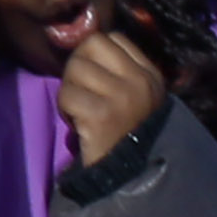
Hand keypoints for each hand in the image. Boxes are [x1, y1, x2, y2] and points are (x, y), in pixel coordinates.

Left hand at [55, 20, 167, 165]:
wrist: (129, 179)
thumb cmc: (125, 136)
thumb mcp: (133, 97)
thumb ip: (117, 69)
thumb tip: (84, 39)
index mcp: (151, 75)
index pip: (113, 38)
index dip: (94, 55)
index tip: (94, 80)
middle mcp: (141, 81)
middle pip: (91, 45)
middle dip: (78, 67)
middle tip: (82, 93)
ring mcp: (123, 96)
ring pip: (75, 68)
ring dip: (69, 91)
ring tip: (81, 111)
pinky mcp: (102, 114)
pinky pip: (68, 94)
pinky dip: (65, 109)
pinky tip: (77, 125)